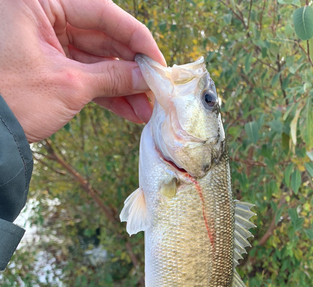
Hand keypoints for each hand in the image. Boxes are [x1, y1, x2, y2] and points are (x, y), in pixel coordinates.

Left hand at [0, 0, 164, 141]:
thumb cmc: (14, 100)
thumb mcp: (69, 86)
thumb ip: (112, 77)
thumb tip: (146, 77)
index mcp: (39, 1)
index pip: (101, 11)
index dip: (136, 38)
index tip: (157, 62)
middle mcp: (42, 14)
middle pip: (102, 36)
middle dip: (130, 68)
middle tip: (155, 90)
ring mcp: (45, 40)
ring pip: (96, 58)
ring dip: (122, 86)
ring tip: (145, 110)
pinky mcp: (48, 63)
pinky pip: (85, 73)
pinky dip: (105, 91)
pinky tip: (129, 109)